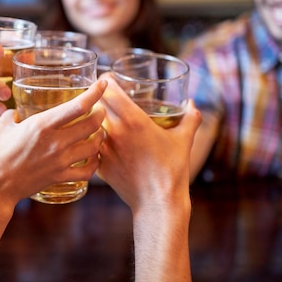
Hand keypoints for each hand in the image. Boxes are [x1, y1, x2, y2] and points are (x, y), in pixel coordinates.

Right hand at [0, 80, 106, 206]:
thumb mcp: (2, 127)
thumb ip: (12, 115)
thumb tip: (16, 112)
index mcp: (42, 125)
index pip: (78, 106)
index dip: (95, 93)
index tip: (102, 84)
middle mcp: (55, 142)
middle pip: (92, 124)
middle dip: (100, 113)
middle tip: (100, 109)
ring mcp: (60, 161)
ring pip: (94, 146)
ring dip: (100, 136)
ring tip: (98, 132)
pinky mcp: (60, 177)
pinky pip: (88, 170)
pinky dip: (95, 162)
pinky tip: (93, 157)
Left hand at [96, 76, 200, 211]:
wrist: (158, 203)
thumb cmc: (173, 170)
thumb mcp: (184, 140)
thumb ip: (190, 118)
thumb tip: (192, 104)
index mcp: (134, 120)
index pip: (108, 89)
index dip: (106, 80)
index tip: (108, 79)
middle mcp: (115, 132)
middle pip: (94, 103)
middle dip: (97, 96)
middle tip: (102, 94)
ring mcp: (104, 149)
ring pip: (88, 124)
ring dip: (91, 118)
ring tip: (97, 115)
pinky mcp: (98, 165)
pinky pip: (88, 145)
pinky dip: (91, 139)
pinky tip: (96, 139)